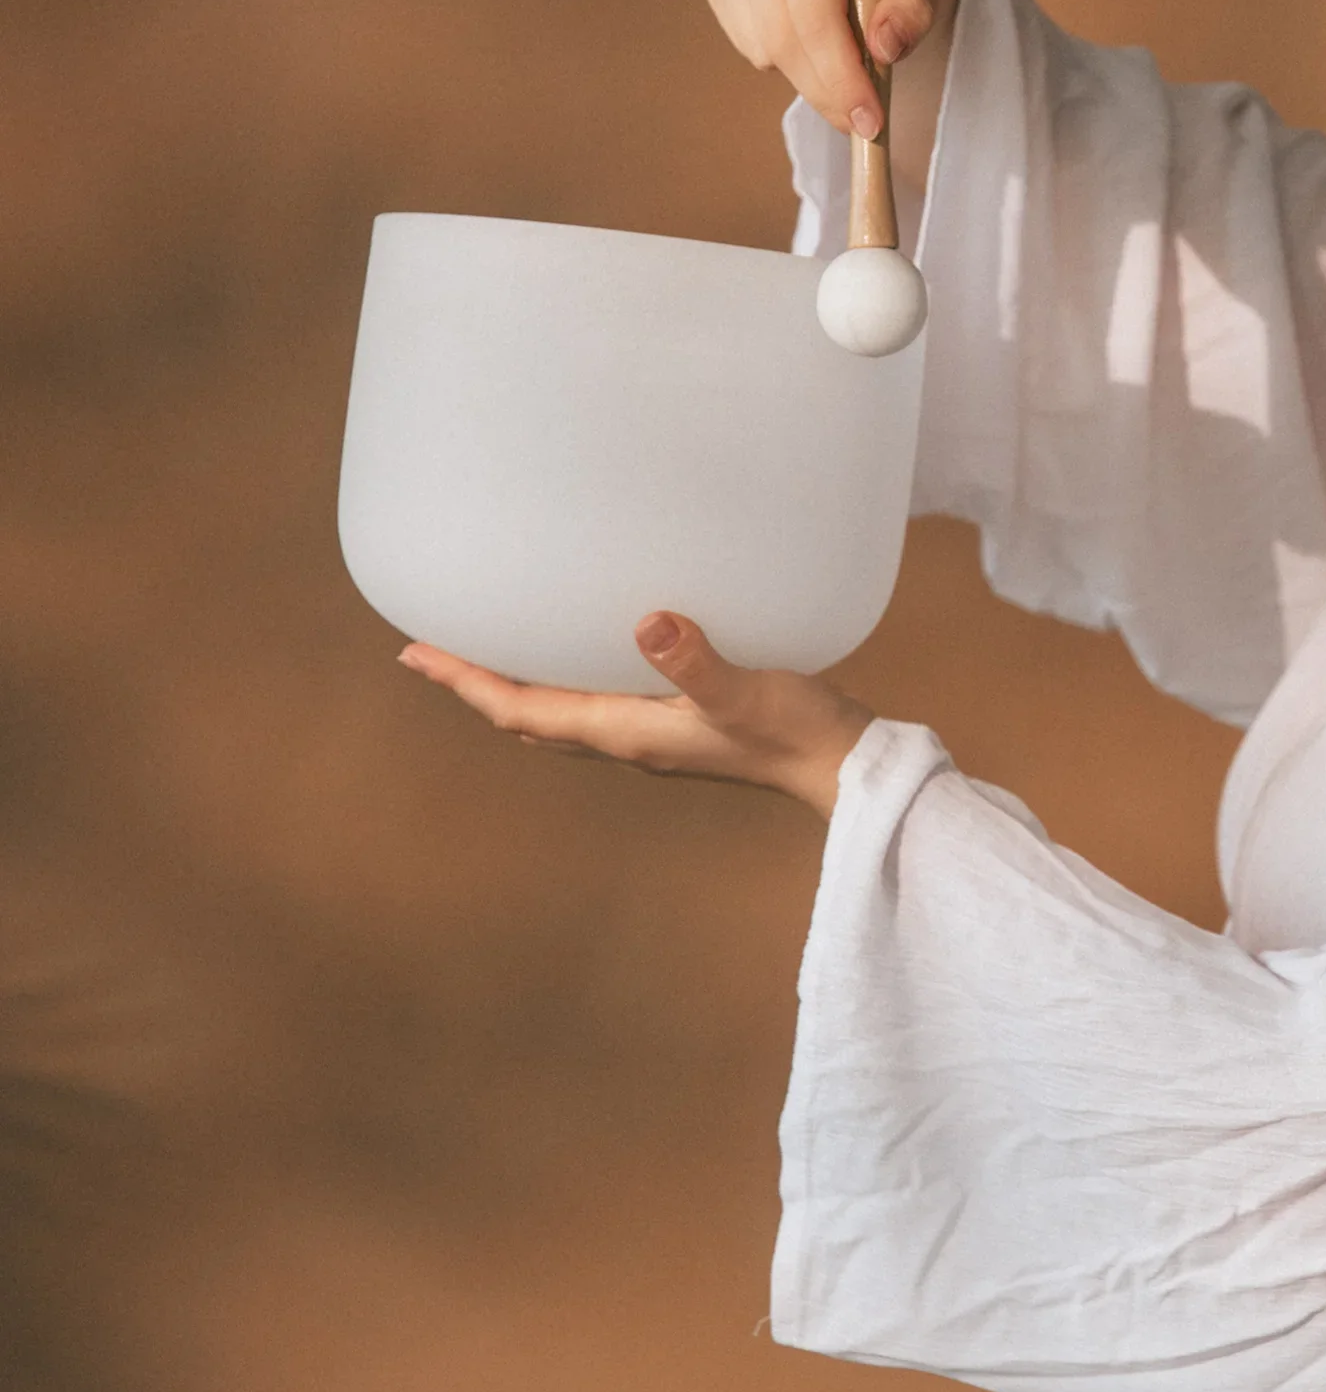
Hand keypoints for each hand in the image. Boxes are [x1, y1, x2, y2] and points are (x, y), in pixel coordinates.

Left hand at [398, 614, 873, 818]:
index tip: (415, 652)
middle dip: (477, 684)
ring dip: (517, 683)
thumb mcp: (746, 691)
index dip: (467, 682)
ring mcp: (653, 733)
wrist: (843, 768)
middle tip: (430, 648)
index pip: (524, 710)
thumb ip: (696, 661)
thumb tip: (647, 622)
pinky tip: (584, 644)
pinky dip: (568, 676)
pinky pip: (599, 699)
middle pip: (528, 715)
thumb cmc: (797, 733)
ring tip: (489, 647)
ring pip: (562, 711)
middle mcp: (628, 738)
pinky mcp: (679, 722)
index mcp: (627, 733)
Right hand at [704, 0, 959, 189]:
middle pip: (783, 38)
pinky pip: (748, 48)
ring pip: (764, 50)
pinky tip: (811, 39)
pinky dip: (785, 62)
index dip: (840, 74)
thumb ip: (912, 9)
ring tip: (845, 64)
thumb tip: (885, 47)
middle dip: (826, 90)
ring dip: (808, 76)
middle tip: (861, 123)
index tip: (869, 120)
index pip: (813, 13)